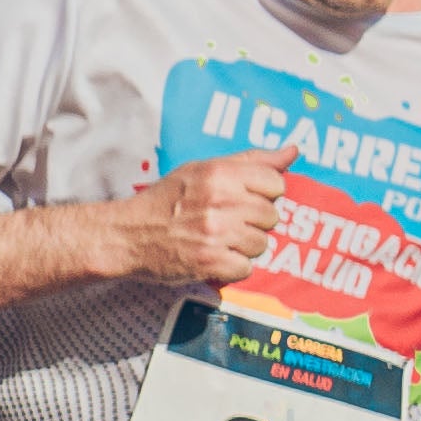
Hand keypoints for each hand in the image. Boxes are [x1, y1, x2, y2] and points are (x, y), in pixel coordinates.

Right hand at [109, 151, 290, 291]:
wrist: (127, 235)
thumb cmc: (168, 200)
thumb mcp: (203, 169)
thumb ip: (251, 160)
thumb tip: (293, 151)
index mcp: (220, 173)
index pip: (276, 183)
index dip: (264, 193)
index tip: (244, 198)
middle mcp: (220, 201)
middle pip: (272, 215)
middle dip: (254, 221)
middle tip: (227, 222)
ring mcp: (215, 233)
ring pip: (262, 244)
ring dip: (244, 246)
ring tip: (219, 240)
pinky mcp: (209, 263)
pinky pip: (246, 268)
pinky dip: (232, 268)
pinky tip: (214, 257)